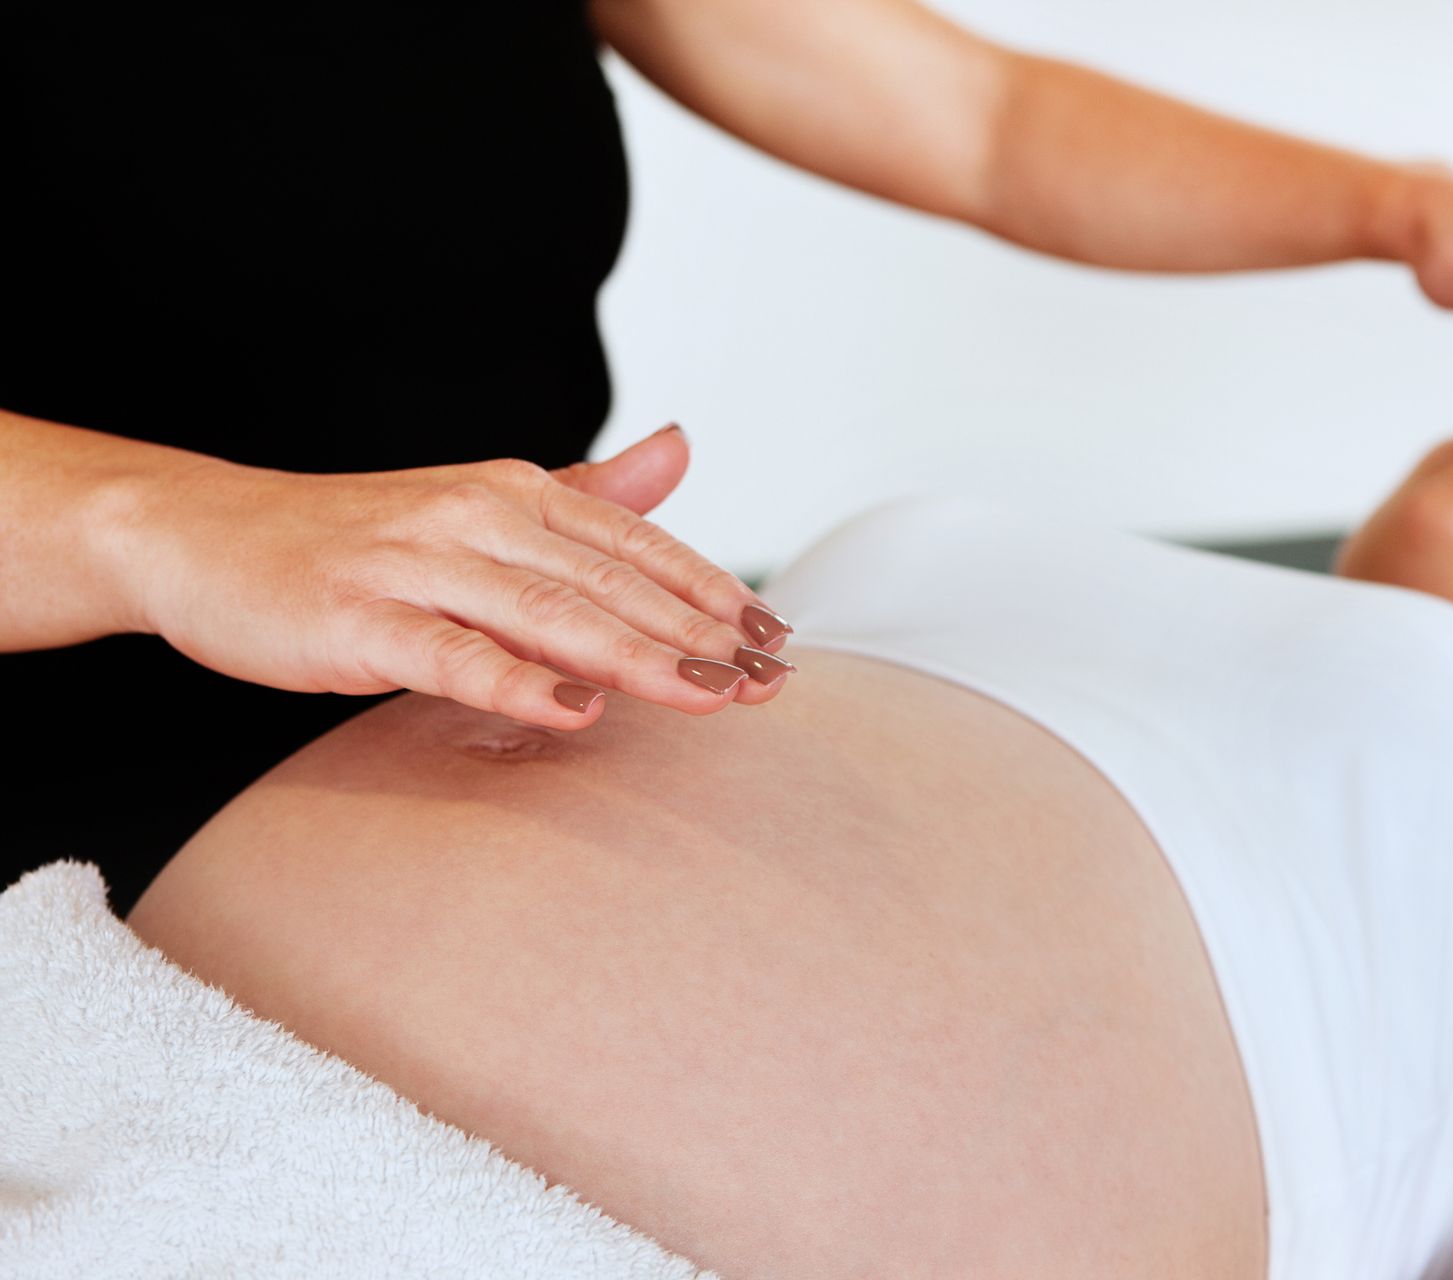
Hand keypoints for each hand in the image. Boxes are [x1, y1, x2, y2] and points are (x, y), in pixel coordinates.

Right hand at [116, 425, 795, 726]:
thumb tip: (681, 449)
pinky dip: (516, 682)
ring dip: (636, 658)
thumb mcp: (480, 506)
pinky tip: (575, 712)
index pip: (638, 544)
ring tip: (710, 696)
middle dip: (699, 634)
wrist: (201, 536)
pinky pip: (451, 655)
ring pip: (547, 614)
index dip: (713, 591)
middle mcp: (477, 517)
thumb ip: (588, 493)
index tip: (779, 639)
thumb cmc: (354, 538)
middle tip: (771, 681)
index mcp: (514, 493)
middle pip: (610, 583)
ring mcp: (417, 566)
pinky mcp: (359, 619)